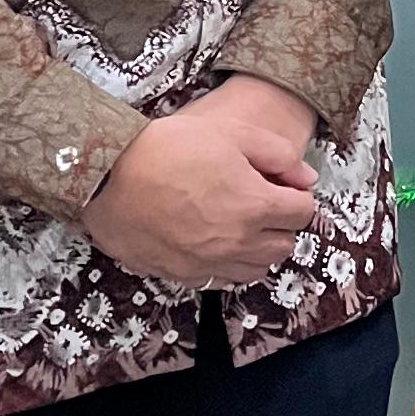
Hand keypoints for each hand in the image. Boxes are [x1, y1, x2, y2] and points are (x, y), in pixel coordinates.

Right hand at [82, 77, 320, 285]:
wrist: (108, 176)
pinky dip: (228, 266)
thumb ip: (278, 156)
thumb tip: (306, 178)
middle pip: (285, 246)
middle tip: (263, 203)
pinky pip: (221, 282)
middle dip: (282, 224)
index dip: (297, 196)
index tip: (283, 186)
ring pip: (256, 270)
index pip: (303, 213)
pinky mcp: (181, 276)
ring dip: (259, 250)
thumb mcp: (231, 133)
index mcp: (255, 206)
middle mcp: (237, 243)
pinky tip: (214, 243)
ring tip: (241, 225)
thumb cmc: (169, 148)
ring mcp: (208, 264)